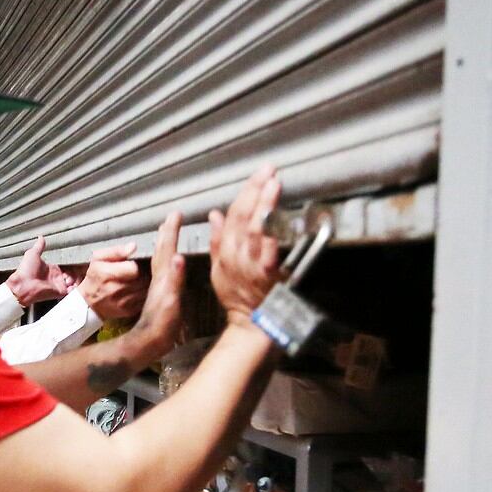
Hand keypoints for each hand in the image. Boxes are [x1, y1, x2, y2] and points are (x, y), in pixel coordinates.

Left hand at [5, 237, 73, 306]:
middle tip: (78, 269)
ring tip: (74, 275)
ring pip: (73, 282)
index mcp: (51, 269)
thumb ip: (39, 246)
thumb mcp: (33, 254)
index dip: (71, 264)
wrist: (22, 286)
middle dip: (77, 271)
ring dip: (76, 279)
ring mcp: (58, 285)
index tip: (76, 261)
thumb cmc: (25, 271)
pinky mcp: (60, 292)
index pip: (66, 266)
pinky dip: (75, 288)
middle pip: (71, 274)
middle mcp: (55, 277)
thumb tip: (41, 237)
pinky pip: (71, 291)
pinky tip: (74, 282)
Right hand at [77, 243, 144, 321]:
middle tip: (140, 269)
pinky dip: (144, 293)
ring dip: (145, 283)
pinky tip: (137, 289)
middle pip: (143, 279)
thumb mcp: (98, 258)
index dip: (139, 263)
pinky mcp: (129, 311)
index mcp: (106, 274)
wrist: (88, 303)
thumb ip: (116, 251)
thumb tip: (133, 247)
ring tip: (139, 279)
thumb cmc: (95, 277)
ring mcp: (123, 303)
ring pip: (146, 289)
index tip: (137, 262)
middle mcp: (115, 290)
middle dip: (144, 273)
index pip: (135, 268)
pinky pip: (144, 299)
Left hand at [123, 213, 185, 360]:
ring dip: (165, 244)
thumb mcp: (170, 302)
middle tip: (171, 217)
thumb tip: (178, 257)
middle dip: (167, 233)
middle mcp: (160, 278)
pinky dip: (167, 261)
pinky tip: (171, 263)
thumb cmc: (161, 324)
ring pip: (161, 259)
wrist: (148, 342)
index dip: (171, 231)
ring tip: (167, 232)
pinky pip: (164, 270)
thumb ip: (174, 280)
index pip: (167, 249)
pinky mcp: (161, 294)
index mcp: (163, 277)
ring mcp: (159, 286)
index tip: (175, 213)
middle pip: (162, 250)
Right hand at [208, 167, 283, 324]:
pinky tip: (277, 214)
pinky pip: (267, 248)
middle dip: (256, 190)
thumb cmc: (236, 295)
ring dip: (264, 203)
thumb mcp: (218, 268)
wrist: (249, 321)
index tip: (257, 174)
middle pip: (243, 216)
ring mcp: (250, 263)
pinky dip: (270, 230)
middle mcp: (235, 253)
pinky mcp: (266, 273)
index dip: (245, 192)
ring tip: (273, 183)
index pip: (233, 214)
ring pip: (255, 227)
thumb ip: (216, 240)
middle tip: (267, 170)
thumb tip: (214, 214)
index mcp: (225, 250)